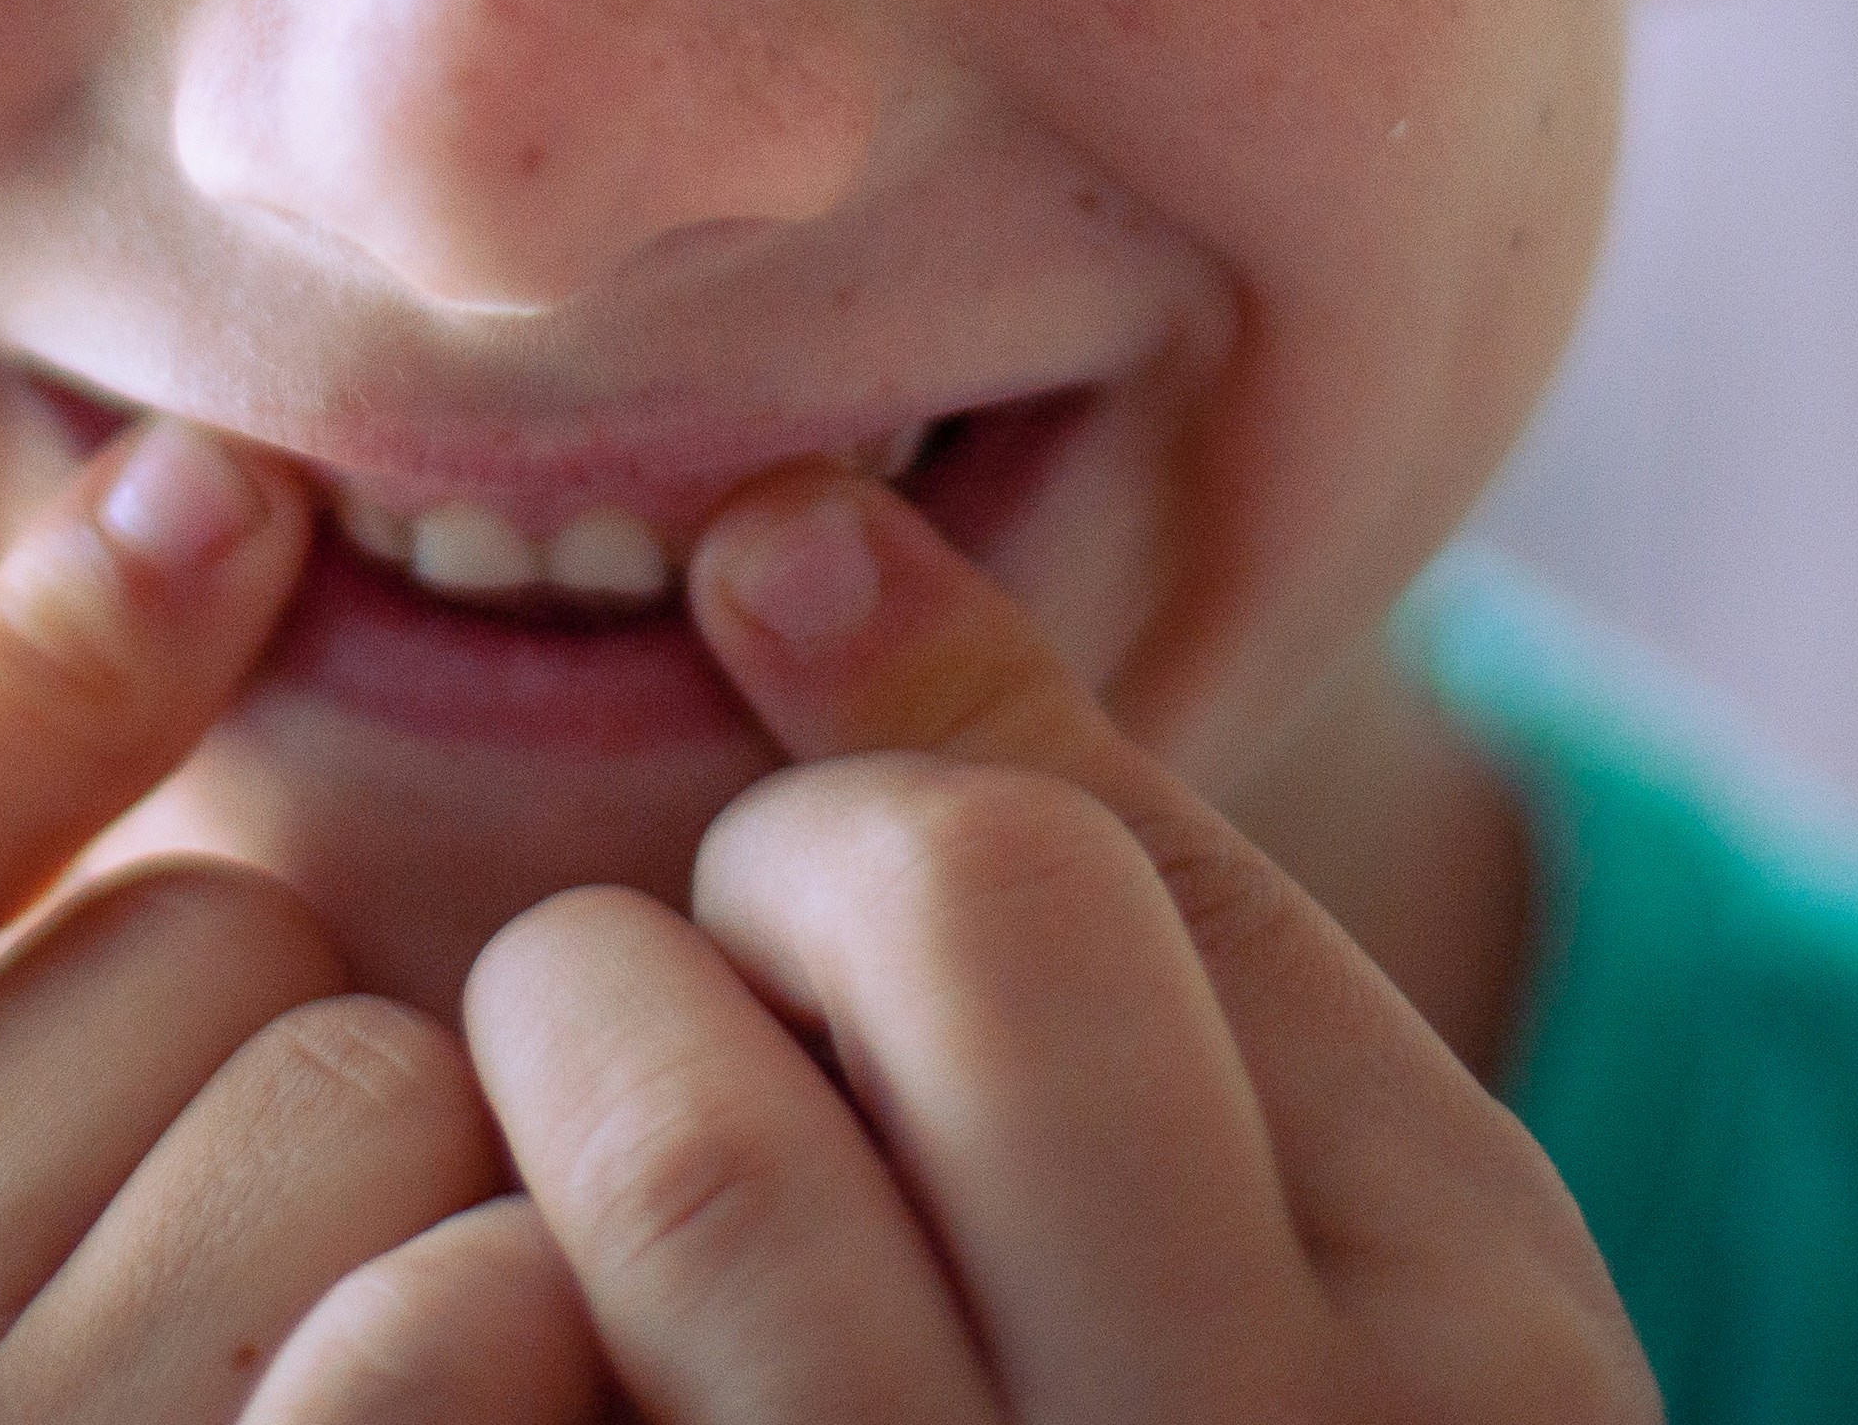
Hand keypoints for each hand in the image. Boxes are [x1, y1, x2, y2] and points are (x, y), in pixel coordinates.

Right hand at [0, 420, 610, 1424]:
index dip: (40, 648)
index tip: (227, 491)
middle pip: (178, 956)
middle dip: (269, 1044)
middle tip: (242, 1254)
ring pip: (366, 1094)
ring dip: (438, 1184)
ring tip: (362, 1357)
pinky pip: (492, 1302)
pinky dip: (542, 1339)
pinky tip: (512, 1421)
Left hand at [461, 470, 1649, 1423]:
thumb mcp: (1324, 1171)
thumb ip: (1082, 830)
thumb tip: (758, 522)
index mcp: (1429, 1365)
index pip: (994, 883)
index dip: (842, 836)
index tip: (834, 920)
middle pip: (766, 1051)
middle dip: (659, 968)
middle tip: (675, 1037)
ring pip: (636, 1218)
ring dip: (531, 1139)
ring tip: (586, 1195)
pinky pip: (455, 1406)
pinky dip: (428, 1342)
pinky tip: (513, 1344)